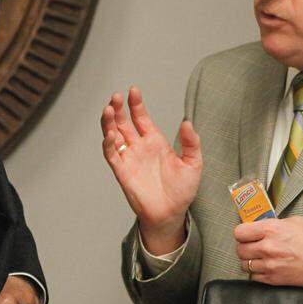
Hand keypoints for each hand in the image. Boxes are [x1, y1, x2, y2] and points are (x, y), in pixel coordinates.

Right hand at [101, 86, 202, 254]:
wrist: (172, 214)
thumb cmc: (182, 190)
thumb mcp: (194, 163)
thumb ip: (191, 143)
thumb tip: (187, 122)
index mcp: (154, 141)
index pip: (141, 117)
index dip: (136, 104)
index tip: (134, 90)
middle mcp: (139, 147)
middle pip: (123, 123)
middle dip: (118, 109)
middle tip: (116, 96)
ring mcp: (129, 159)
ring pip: (113, 136)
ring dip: (109, 123)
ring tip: (109, 109)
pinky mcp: (122, 173)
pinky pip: (112, 156)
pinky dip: (108, 144)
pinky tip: (110, 134)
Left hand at [234, 216, 302, 287]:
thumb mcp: (295, 222)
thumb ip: (275, 223)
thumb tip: (261, 226)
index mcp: (272, 229)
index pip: (239, 232)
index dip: (242, 233)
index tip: (246, 234)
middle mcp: (268, 247)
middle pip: (239, 249)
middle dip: (244, 247)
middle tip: (252, 245)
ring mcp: (270, 265)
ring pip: (244, 265)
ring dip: (249, 260)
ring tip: (259, 257)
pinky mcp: (274, 279)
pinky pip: (254, 277)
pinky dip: (257, 272)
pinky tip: (266, 267)